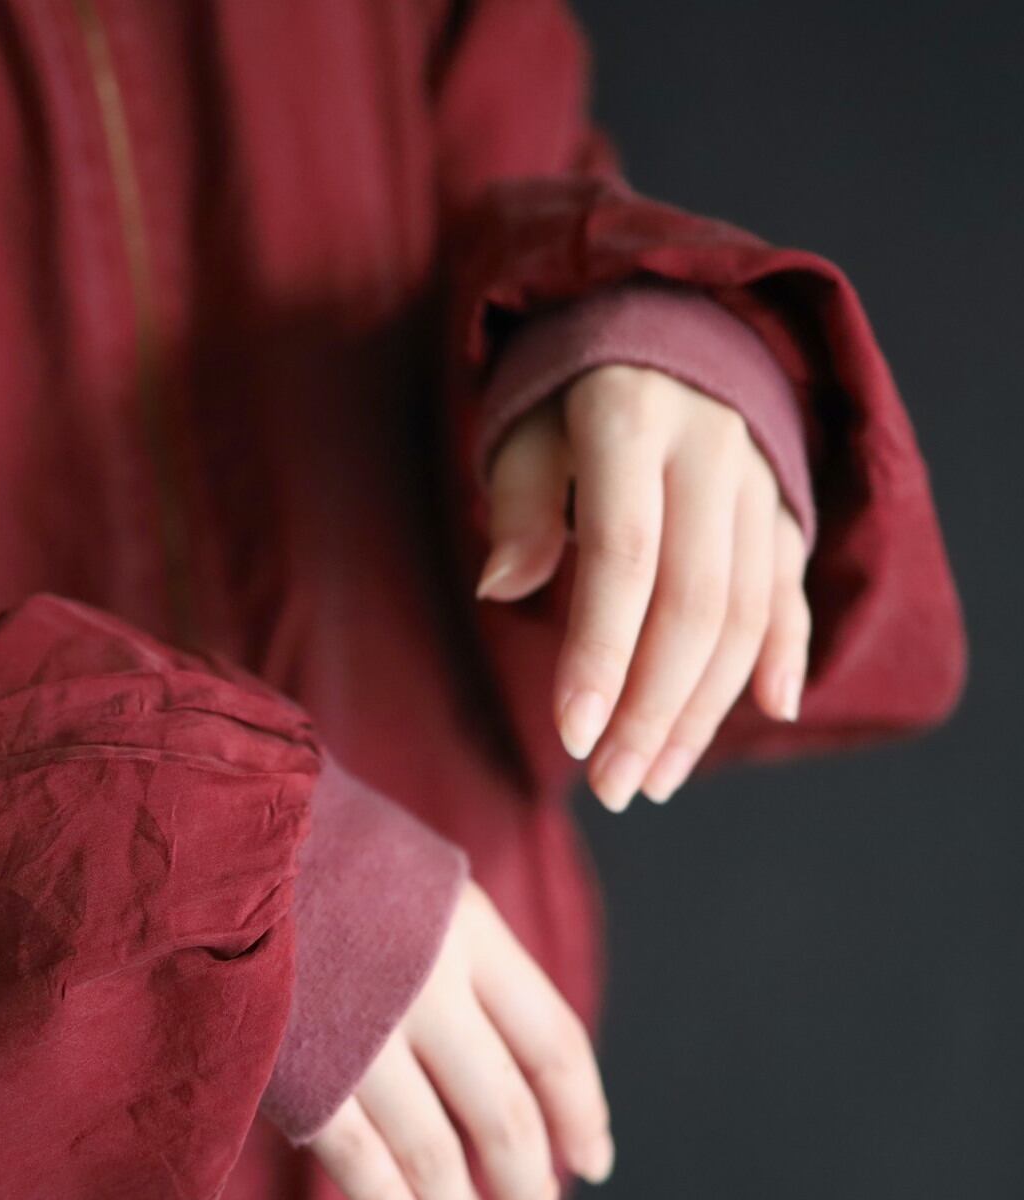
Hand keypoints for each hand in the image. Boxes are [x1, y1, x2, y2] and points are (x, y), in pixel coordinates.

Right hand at [307, 880, 612, 1199]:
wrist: (226, 828)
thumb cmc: (328, 849)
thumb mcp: (421, 879)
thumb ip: (467, 954)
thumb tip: (514, 1050)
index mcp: (471, 933)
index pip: (554, 1046)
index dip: (582, 1113)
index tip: (594, 1162)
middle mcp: (429, 986)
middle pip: (504, 1114)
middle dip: (528, 1187)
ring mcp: (361, 1028)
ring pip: (431, 1149)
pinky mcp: (294, 1058)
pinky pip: (351, 1149)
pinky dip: (383, 1199)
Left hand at [476, 364, 811, 809]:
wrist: (663, 323)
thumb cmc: (566, 392)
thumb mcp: (523, 428)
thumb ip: (518, 506)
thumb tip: (499, 588)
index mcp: (632, 421)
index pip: (622, 559)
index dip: (598, 655)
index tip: (571, 738)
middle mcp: (711, 450)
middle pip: (693, 604)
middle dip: (652, 709)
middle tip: (614, 787)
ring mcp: (760, 478)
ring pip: (745, 612)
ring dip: (704, 707)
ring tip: (655, 777)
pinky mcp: (786, 503)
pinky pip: (790, 587)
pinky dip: (784, 652)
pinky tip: (771, 712)